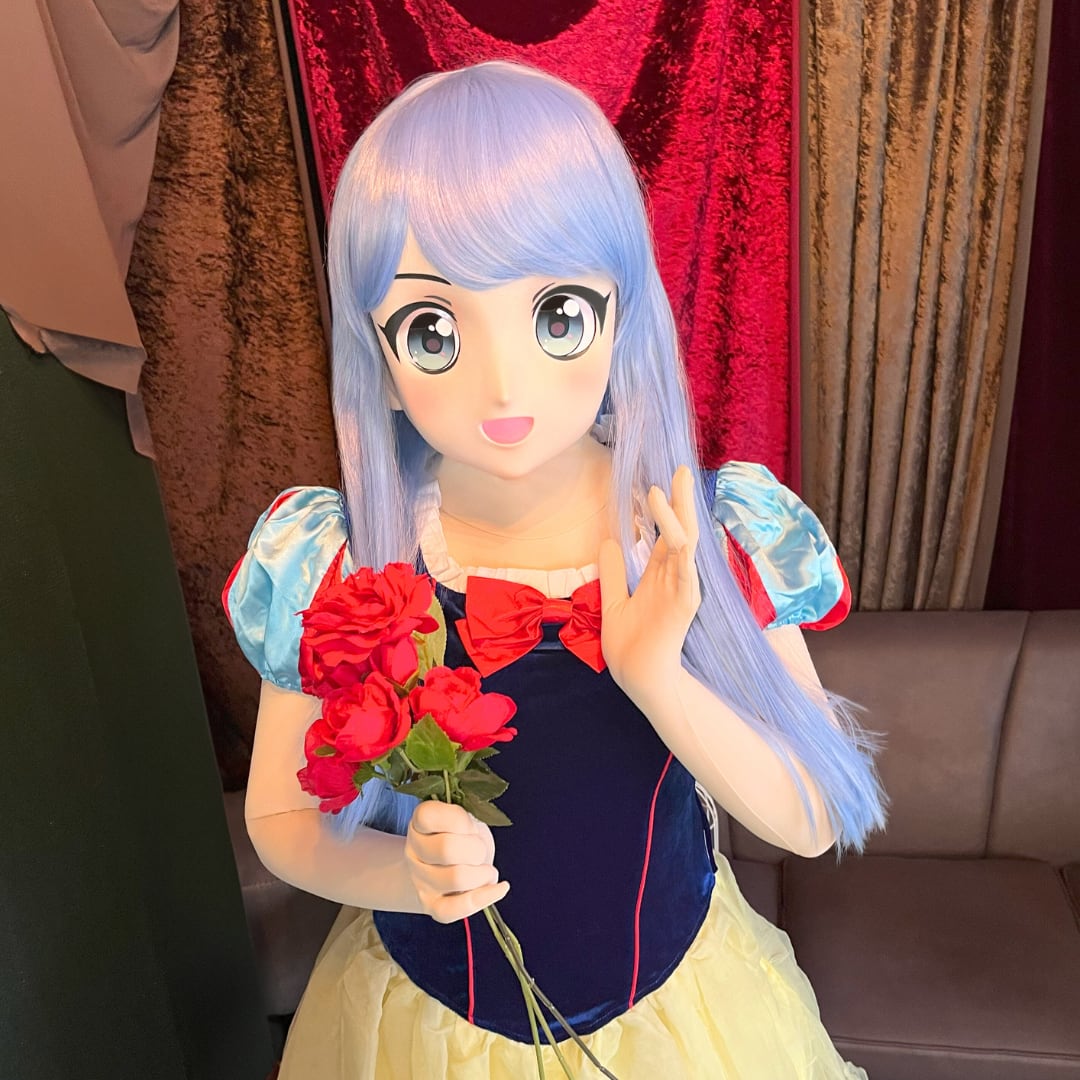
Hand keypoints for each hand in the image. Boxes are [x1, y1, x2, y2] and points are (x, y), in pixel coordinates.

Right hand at [405, 800, 508, 922]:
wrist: (447, 865)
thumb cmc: (461, 836)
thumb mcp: (464, 817)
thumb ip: (464, 820)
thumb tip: (471, 832)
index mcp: (419, 823)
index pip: (428, 816)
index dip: (458, 820)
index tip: (470, 826)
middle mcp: (414, 852)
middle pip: (445, 849)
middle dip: (476, 848)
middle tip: (481, 851)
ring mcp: (421, 881)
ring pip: (455, 879)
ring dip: (482, 874)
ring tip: (488, 870)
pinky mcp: (432, 906)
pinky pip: (455, 909)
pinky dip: (484, 898)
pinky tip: (500, 888)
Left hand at [598, 465, 700, 703]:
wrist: (637, 676)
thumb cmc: (629, 645)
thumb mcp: (612, 600)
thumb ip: (613, 571)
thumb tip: (608, 540)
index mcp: (659, 574)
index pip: (666, 532)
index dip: (664, 506)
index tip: (659, 479)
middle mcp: (674, 576)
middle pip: (681, 529)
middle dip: (681, 499)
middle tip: (679, 468)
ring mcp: (683, 587)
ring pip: (684, 542)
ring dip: (674, 515)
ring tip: (660, 488)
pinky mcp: (685, 602)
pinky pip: (686, 569)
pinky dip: (681, 547)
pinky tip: (674, 531)